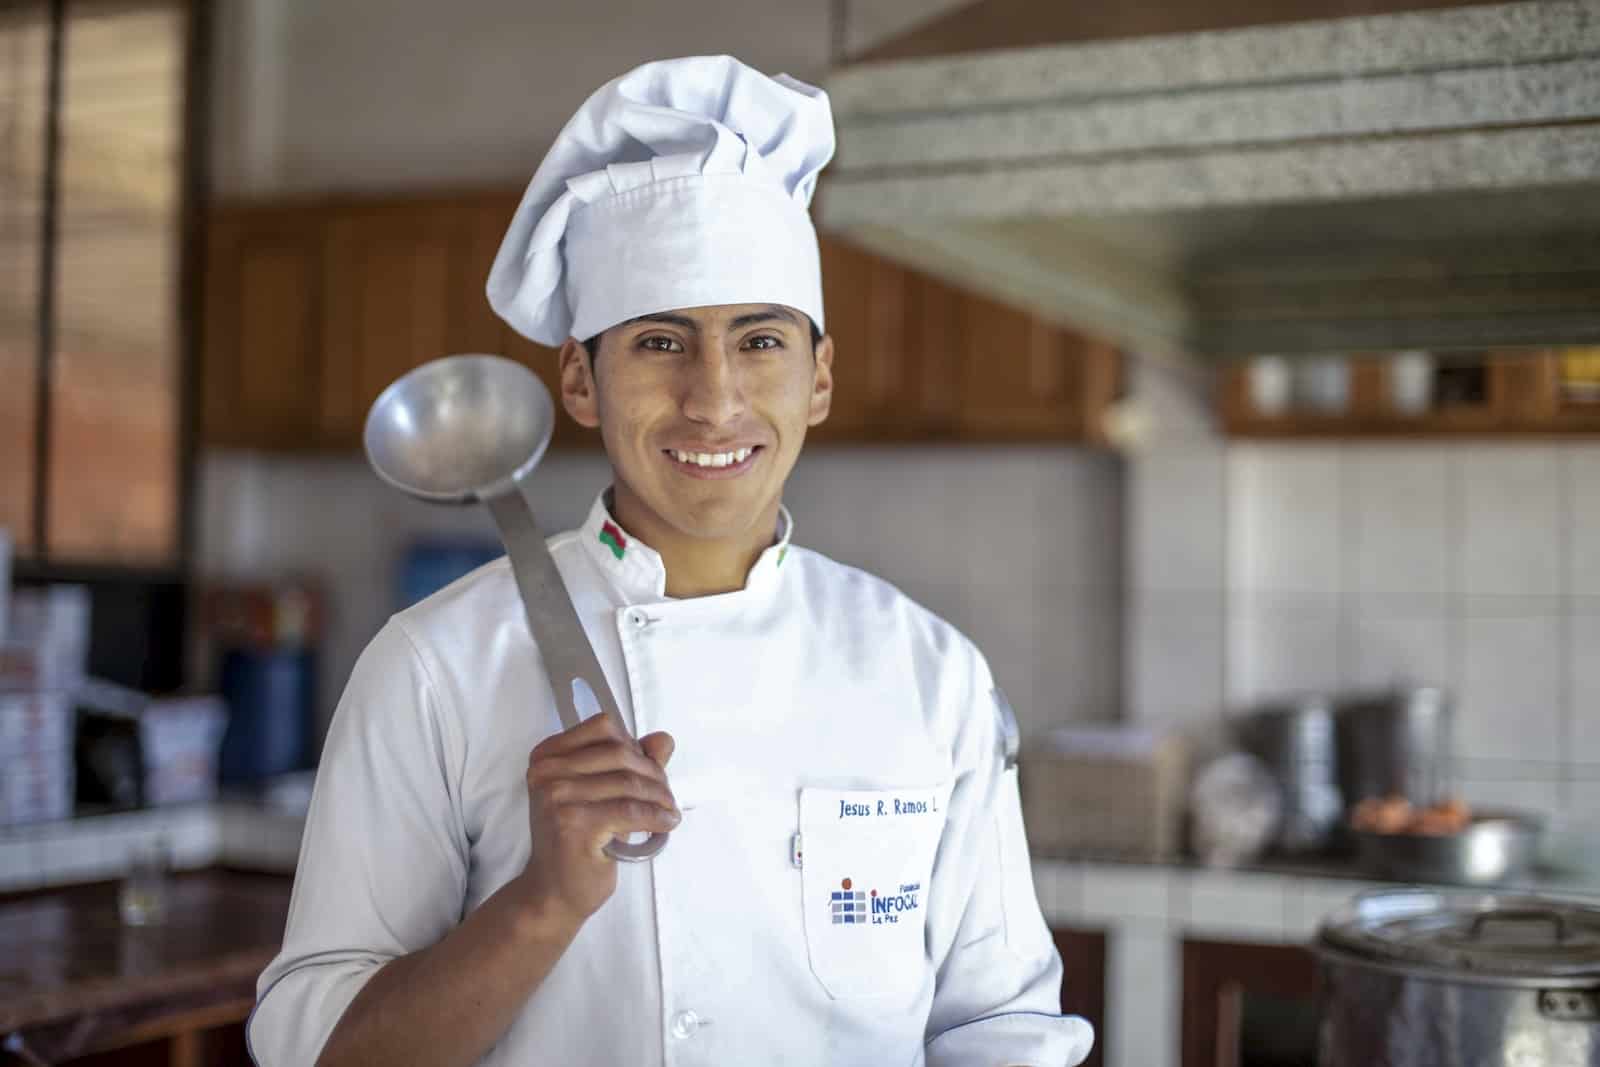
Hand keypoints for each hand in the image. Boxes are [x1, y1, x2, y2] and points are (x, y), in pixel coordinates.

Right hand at [518, 713, 678, 928]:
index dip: (636, 746)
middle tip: (667, 797)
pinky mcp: (572, 822)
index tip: (651, 770)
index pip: (604, 728)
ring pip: (628, 783)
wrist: (553, 892)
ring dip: (659, 798)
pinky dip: (654, 817)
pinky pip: (629, 810)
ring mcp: (556, 795)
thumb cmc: (577, 843)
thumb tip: (663, 739)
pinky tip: (665, 825)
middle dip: (654, 775)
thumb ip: (633, 763)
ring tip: (668, 812)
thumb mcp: (604, 795)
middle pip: (620, 754)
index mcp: (547, 756)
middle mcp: (546, 771)